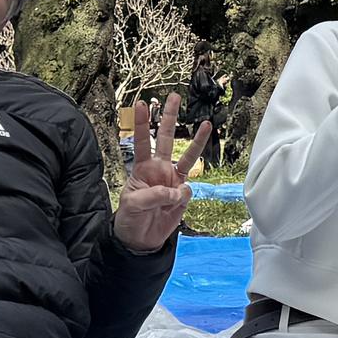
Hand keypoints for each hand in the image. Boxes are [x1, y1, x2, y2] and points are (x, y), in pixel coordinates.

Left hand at [115, 92, 205, 251]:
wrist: (140, 240)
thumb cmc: (130, 218)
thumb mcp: (134, 205)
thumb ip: (155, 194)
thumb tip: (180, 189)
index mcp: (142, 168)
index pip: (141, 141)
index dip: (140, 123)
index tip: (140, 104)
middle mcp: (159, 169)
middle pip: (165, 138)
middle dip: (169, 117)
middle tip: (174, 96)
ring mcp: (172, 180)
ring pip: (187, 156)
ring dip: (197, 140)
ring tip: (207, 124)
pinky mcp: (183, 195)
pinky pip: (188, 189)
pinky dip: (183, 195)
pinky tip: (174, 203)